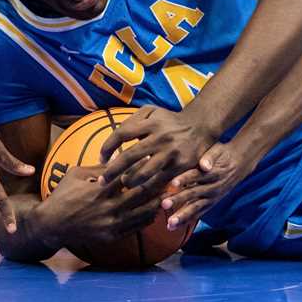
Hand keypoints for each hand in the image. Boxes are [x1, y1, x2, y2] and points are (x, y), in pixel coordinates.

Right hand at [43, 165, 160, 248]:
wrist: (52, 225)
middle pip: (141, 194)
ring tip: (169, 194)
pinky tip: (155, 211)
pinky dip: (148, 219)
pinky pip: (136, 227)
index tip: (157, 159)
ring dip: (157, 203)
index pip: (129, 175)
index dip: (145, 168)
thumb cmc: (63, 194)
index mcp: (100, 189)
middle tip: (172, 176)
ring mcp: (111, 224)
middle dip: (158, 185)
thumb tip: (121, 157)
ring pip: (143, 213)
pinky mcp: (112, 236)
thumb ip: (100, 168)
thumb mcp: (77, 174)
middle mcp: (108, 207)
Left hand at [99, 107, 216, 194]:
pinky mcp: (179, 166)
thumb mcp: (152, 111)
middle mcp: (160, 137)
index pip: (121, 134)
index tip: (101, 158)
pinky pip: (160, 180)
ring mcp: (170, 153)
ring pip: (143, 172)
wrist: (200, 127)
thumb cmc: (169, 120)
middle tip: (102, 180)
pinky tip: (140, 190)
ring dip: (130, 181)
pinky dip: (148, 187)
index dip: (108, 147)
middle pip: (129, 156)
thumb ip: (132, 120)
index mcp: (151, 122)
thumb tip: (113, 137)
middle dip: (113, 170)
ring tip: (123, 184)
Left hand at [161, 141, 260, 229]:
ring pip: (196, 208)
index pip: (196, 176)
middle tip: (164, 204)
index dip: (184, 180)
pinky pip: (199, 213)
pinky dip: (187, 220)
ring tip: (169, 224)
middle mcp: (212, 187)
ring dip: (182, 216)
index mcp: (212, 172)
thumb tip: (204, 165)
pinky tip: (174, 227)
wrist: (239, 164)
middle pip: (193, 194)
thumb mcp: (217, 151)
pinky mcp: (211, 203)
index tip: (172, 184)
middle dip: (178, 200)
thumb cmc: (223, 154)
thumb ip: (209, 157)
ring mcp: (212, 197)